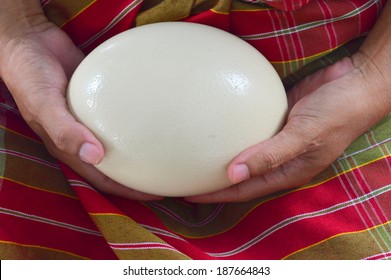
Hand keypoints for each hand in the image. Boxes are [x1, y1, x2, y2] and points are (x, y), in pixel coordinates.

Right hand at [0, 15, 159, 200]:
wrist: (31, 40)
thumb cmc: (29, 75)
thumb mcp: (43, 104)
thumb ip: (65, 130)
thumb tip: (95, 157)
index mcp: (69, 146)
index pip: (102, 178)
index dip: (126, 190)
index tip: (154, 194)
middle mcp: (84, 136)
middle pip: (117, 163)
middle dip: (140, 174)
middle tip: (169, 174)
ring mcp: (94, 118)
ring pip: (121, 141)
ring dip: (142, 149)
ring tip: (168, 150)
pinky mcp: (102, 99)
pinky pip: (122, 115)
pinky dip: (138, 121)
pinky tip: (156, 118)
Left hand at [187, 56, 385, 202]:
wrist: (357, 81)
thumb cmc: (338, 113)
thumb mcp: (304, 136)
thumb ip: (270, 155)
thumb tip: (233, 174)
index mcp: (289, 171)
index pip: (246, 189)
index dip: (218, 194)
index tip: (191, 194)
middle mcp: (280, 158)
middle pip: (241, 174)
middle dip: (215, 178)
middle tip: (185, 175)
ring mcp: (276, 137)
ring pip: (243, 152)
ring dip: (222, 154)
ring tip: (194, 153)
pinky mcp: (275, 117)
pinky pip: (248, 127)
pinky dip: (232, 129)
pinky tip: (215, 125)